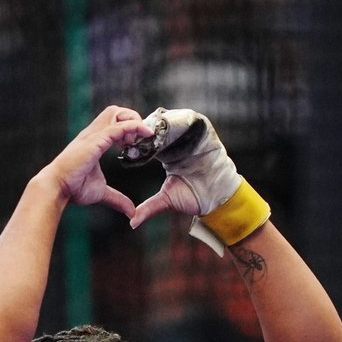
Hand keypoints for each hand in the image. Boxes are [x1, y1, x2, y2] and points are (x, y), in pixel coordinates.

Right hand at [41, 106, 152, 217]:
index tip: (134, 146)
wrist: (58, 187)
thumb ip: (117, 199)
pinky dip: (134, 128)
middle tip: (136, 142)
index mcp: (94, 141)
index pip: (113, 122)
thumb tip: (131, 212)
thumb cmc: (74, 188)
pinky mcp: (97, 140)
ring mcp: (94, 135)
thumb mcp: (101, 193)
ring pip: (117, 113)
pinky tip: (146, 135)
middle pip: (116, 111)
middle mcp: (94, 134)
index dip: (128, 129)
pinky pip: (119, 127)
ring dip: (133, 122)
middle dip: (132, 120)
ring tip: (136, 142)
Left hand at [122, 108, 241, 228]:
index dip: (137, 142)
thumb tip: (132, 223)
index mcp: (166, 152)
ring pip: (171, 119)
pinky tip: (167, 127)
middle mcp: (177, 140)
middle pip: (157, 127)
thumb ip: (149, 208)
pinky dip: (178, 120)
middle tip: (135, 136)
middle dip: (146, 130)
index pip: (148, 140)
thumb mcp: (167, 200)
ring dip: (160, 124)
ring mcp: (191, 133)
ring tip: (150, 131)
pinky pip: (189, 118)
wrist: (217, 197)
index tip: (125, 148)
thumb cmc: (194, 197)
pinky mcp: (203, 129)